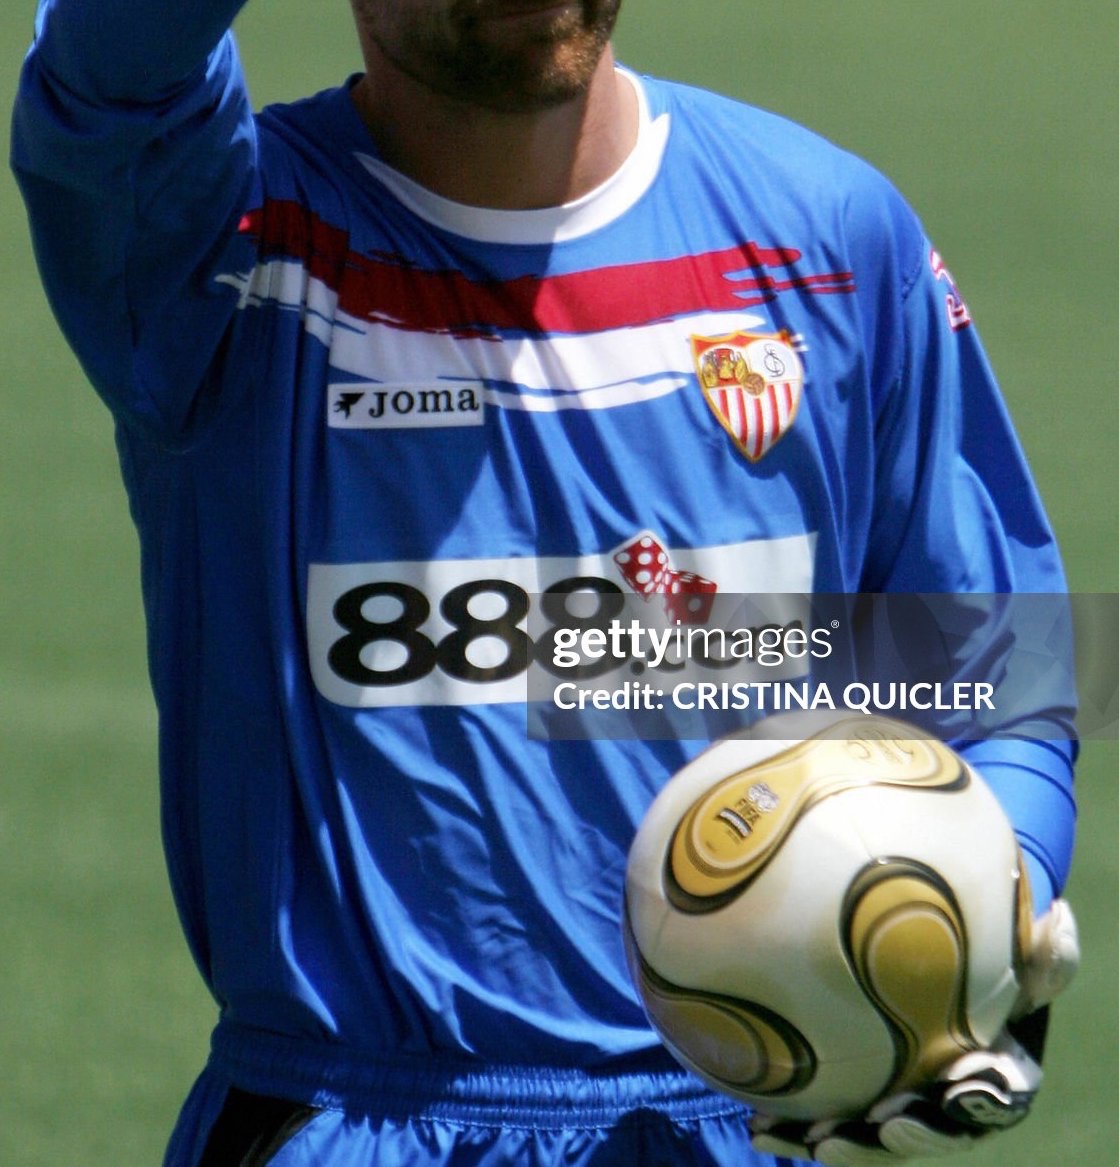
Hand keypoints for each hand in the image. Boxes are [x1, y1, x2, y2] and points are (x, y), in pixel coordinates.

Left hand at [749, 898, 1078, 1164]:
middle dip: (886, 1143)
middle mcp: (941, 1099)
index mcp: (988, 1078)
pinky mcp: (854, 1096)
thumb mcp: (1016, 956)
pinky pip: (826, 1119)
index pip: (975, 1107)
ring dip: (836, 1145)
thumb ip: (1042, 950)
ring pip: (867, 1138)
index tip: (912, 1107)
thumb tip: (1061, 917)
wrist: (937, 965)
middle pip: (918, 1134)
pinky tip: (759, 1126)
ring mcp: (898, 1101)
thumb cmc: (982, 961)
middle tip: (853, 1134)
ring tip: (802, 1140)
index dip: (946, 1116)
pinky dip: (794, 1130)